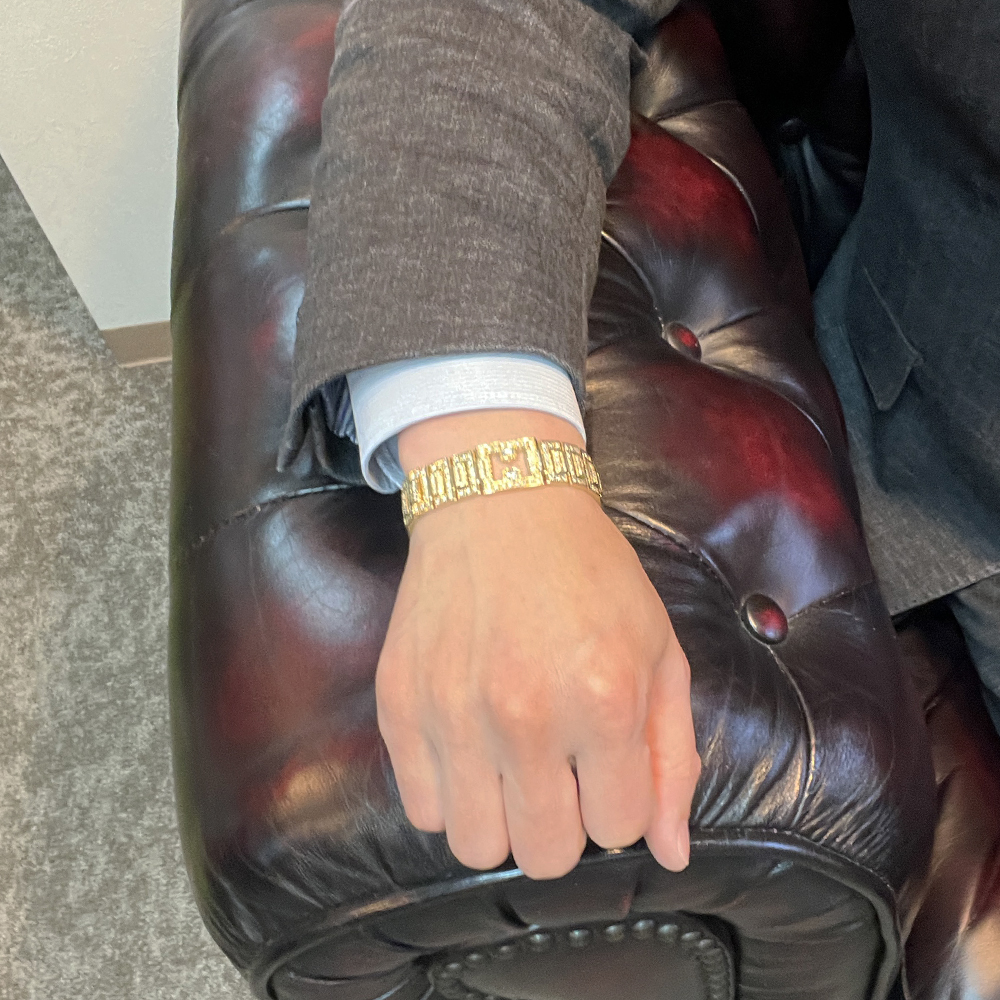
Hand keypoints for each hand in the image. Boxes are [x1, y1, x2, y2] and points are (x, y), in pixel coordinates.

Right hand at [375, 410, 699, 878]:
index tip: (605, 761)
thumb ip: (673, 758)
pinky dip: (451, 794)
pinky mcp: (400, 707)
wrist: (499, 505)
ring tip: (511, 765)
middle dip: (564, 822)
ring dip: (503, 818)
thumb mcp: (660, 651)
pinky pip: (423, 810)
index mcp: (604, 700)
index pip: (618, 828)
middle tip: (559, 769)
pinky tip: (471, 748)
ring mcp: (452, 714)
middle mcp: (524, 716)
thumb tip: (669, 854)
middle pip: (546, 855)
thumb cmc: (590, 574)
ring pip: (477, 846)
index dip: (617, 800)